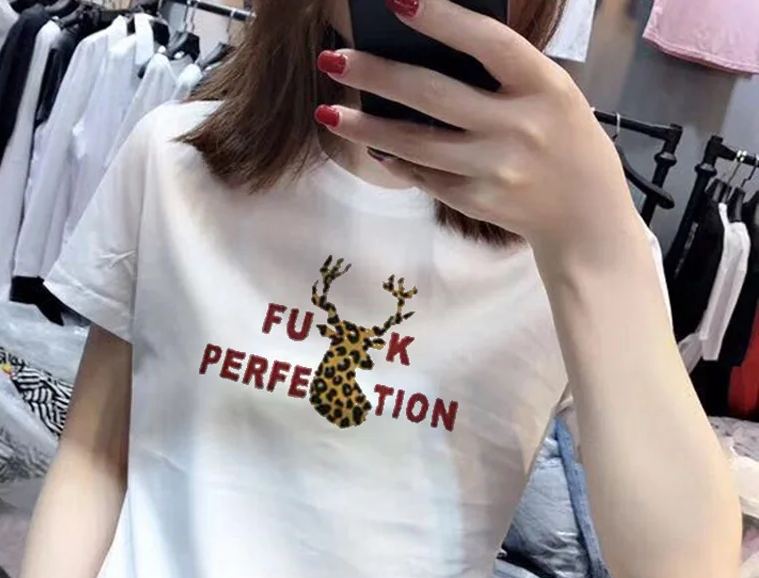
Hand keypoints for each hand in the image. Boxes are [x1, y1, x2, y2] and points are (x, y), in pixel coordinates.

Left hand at [314, 0, 638, 260]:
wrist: (585, 220)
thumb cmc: (566, 144)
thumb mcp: (553, 96)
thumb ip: (504, 75)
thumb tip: (425, 53)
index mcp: (546, 87)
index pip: (489, 44)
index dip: (442, 19)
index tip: (396, 0)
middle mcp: (519, 128)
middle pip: (434, 96)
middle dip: (377, 75)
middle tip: (333, 59)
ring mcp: (495, 170)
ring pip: (417, 144)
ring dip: (367, 127)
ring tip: (328, 112)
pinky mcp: (477, 202)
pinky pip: (425, 177)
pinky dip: (395, 161)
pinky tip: (371, 146)